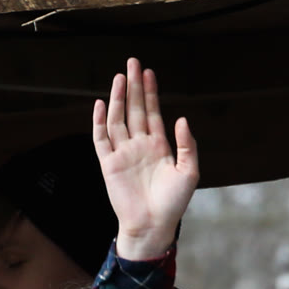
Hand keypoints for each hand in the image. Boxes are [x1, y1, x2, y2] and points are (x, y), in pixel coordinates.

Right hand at [93, 58, 197, 261]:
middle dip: (134, 86)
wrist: (153, 225)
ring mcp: (123, 153)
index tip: (148, 72)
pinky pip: (101, 139)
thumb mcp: (189, 172)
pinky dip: (100, 121)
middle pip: (134, 109)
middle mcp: (139, 146)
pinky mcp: (109, 164)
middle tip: (132, 62)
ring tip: (120, 77)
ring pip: (118, 119)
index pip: (152, 112)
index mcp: (158, 146)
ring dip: (119, 98)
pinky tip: (102, 104)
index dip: (150, 92)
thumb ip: (187, 146)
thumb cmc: (173, 203)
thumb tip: (181, 119)